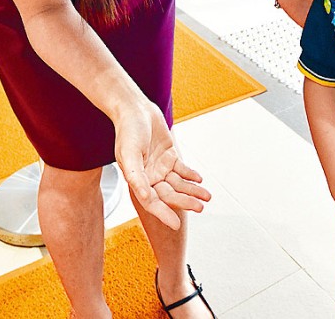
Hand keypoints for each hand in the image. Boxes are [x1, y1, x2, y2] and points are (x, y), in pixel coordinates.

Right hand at [114, 101, 210, 228]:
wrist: (135, 109)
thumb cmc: (128, 131)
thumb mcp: (129, 155)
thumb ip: (136, 177)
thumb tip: (144, 196)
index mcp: (137, 180)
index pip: (152, 202)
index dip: (163, 213)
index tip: (176, 224)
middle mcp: (149, 176)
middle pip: (169, 194)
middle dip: (185, 201)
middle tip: (200, 208)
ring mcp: (160, 166)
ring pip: (178, 183)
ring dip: (192, 190)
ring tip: (206, 197)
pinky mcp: (169, 155)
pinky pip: (182, 169)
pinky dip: (191, 175)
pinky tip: (199, 180)